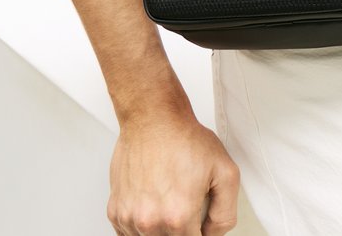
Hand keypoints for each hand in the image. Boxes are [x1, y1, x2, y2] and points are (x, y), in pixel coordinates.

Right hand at [108, 106, 239, 234]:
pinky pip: (129, 233)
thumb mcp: (225, 171)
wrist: (153, 117)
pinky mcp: (115, 211)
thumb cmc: (183, 138)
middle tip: (186, 205)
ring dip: (161, 229)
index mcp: (178, 217)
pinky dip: (142, 225)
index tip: (200, 222)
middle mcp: (151, 222)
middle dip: (182, 230)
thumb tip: (214, 233)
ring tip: (168, 200)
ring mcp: (130, 218)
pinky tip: (152, 203)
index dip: (201, 233)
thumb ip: (225, 212)